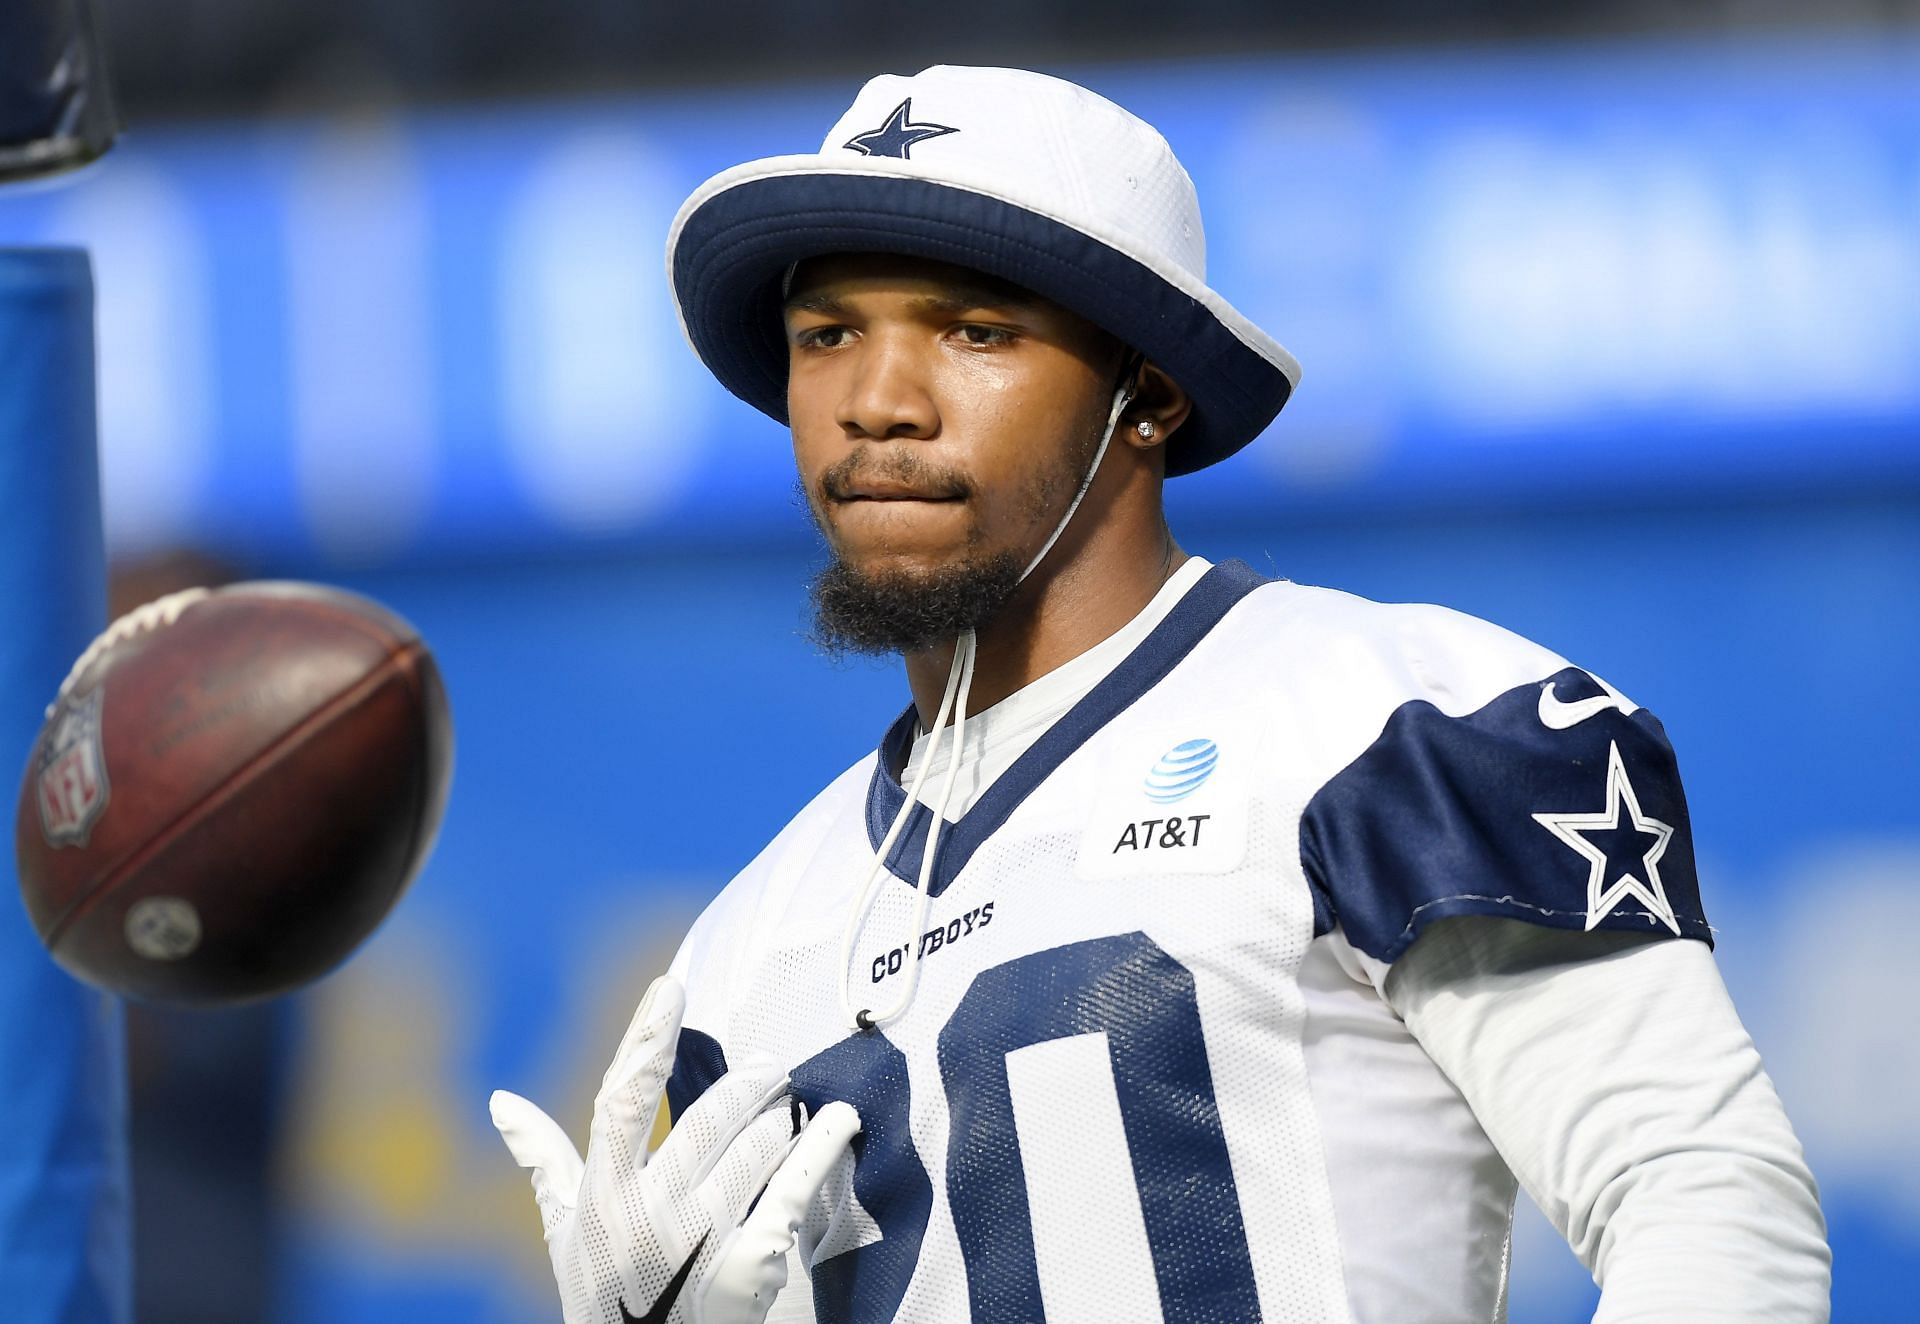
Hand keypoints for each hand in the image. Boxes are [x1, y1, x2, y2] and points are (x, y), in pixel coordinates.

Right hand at [490, 977, 859, 1323]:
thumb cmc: (605, 1299)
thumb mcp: (567, 1236)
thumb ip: (544, 1162)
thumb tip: (502, 1100)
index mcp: (601, 1200)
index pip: (618, 1102)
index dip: (645, 1039)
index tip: (670, 986)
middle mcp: (647, 1217)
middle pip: (705, 1119)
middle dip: (746, 1085)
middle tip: (767, 1068)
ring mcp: (700, 1242)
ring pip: (755, 1146)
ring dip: (779, 1116)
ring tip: (788, 1104)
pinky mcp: (749, 1267)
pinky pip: (793, 1188)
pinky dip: (821, 1145)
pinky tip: (840, 1119)